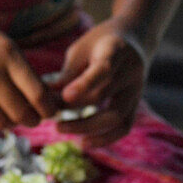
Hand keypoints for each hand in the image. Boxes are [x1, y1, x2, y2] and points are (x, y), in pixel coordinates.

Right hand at [0, 0, 58, 130]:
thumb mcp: (2, 43)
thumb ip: (21, 70)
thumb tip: (43, 103)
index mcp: (8, 53)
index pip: (38, 94)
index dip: (48, 109)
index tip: (51, 111)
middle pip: (20, 112)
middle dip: (31, 120)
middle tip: (33, 119)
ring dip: (10, 122)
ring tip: (11, 115)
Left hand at [52, 18, 147, 146]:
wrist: (135, 40)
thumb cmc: (100, 43)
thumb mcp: (82, 49)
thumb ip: (69, 72)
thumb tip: (45, 96)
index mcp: (116, 50)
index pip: (103, 69)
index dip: (84, 84)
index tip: (64, 97)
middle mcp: (131, 71)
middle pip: (104, 95)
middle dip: (73, 108)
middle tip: (50, 114)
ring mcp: (137, 89)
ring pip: (117, 116)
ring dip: (87, 127)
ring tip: (60, 128)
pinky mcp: (136, 104)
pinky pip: (125, 126)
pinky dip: (106, 138)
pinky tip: (84, 142)